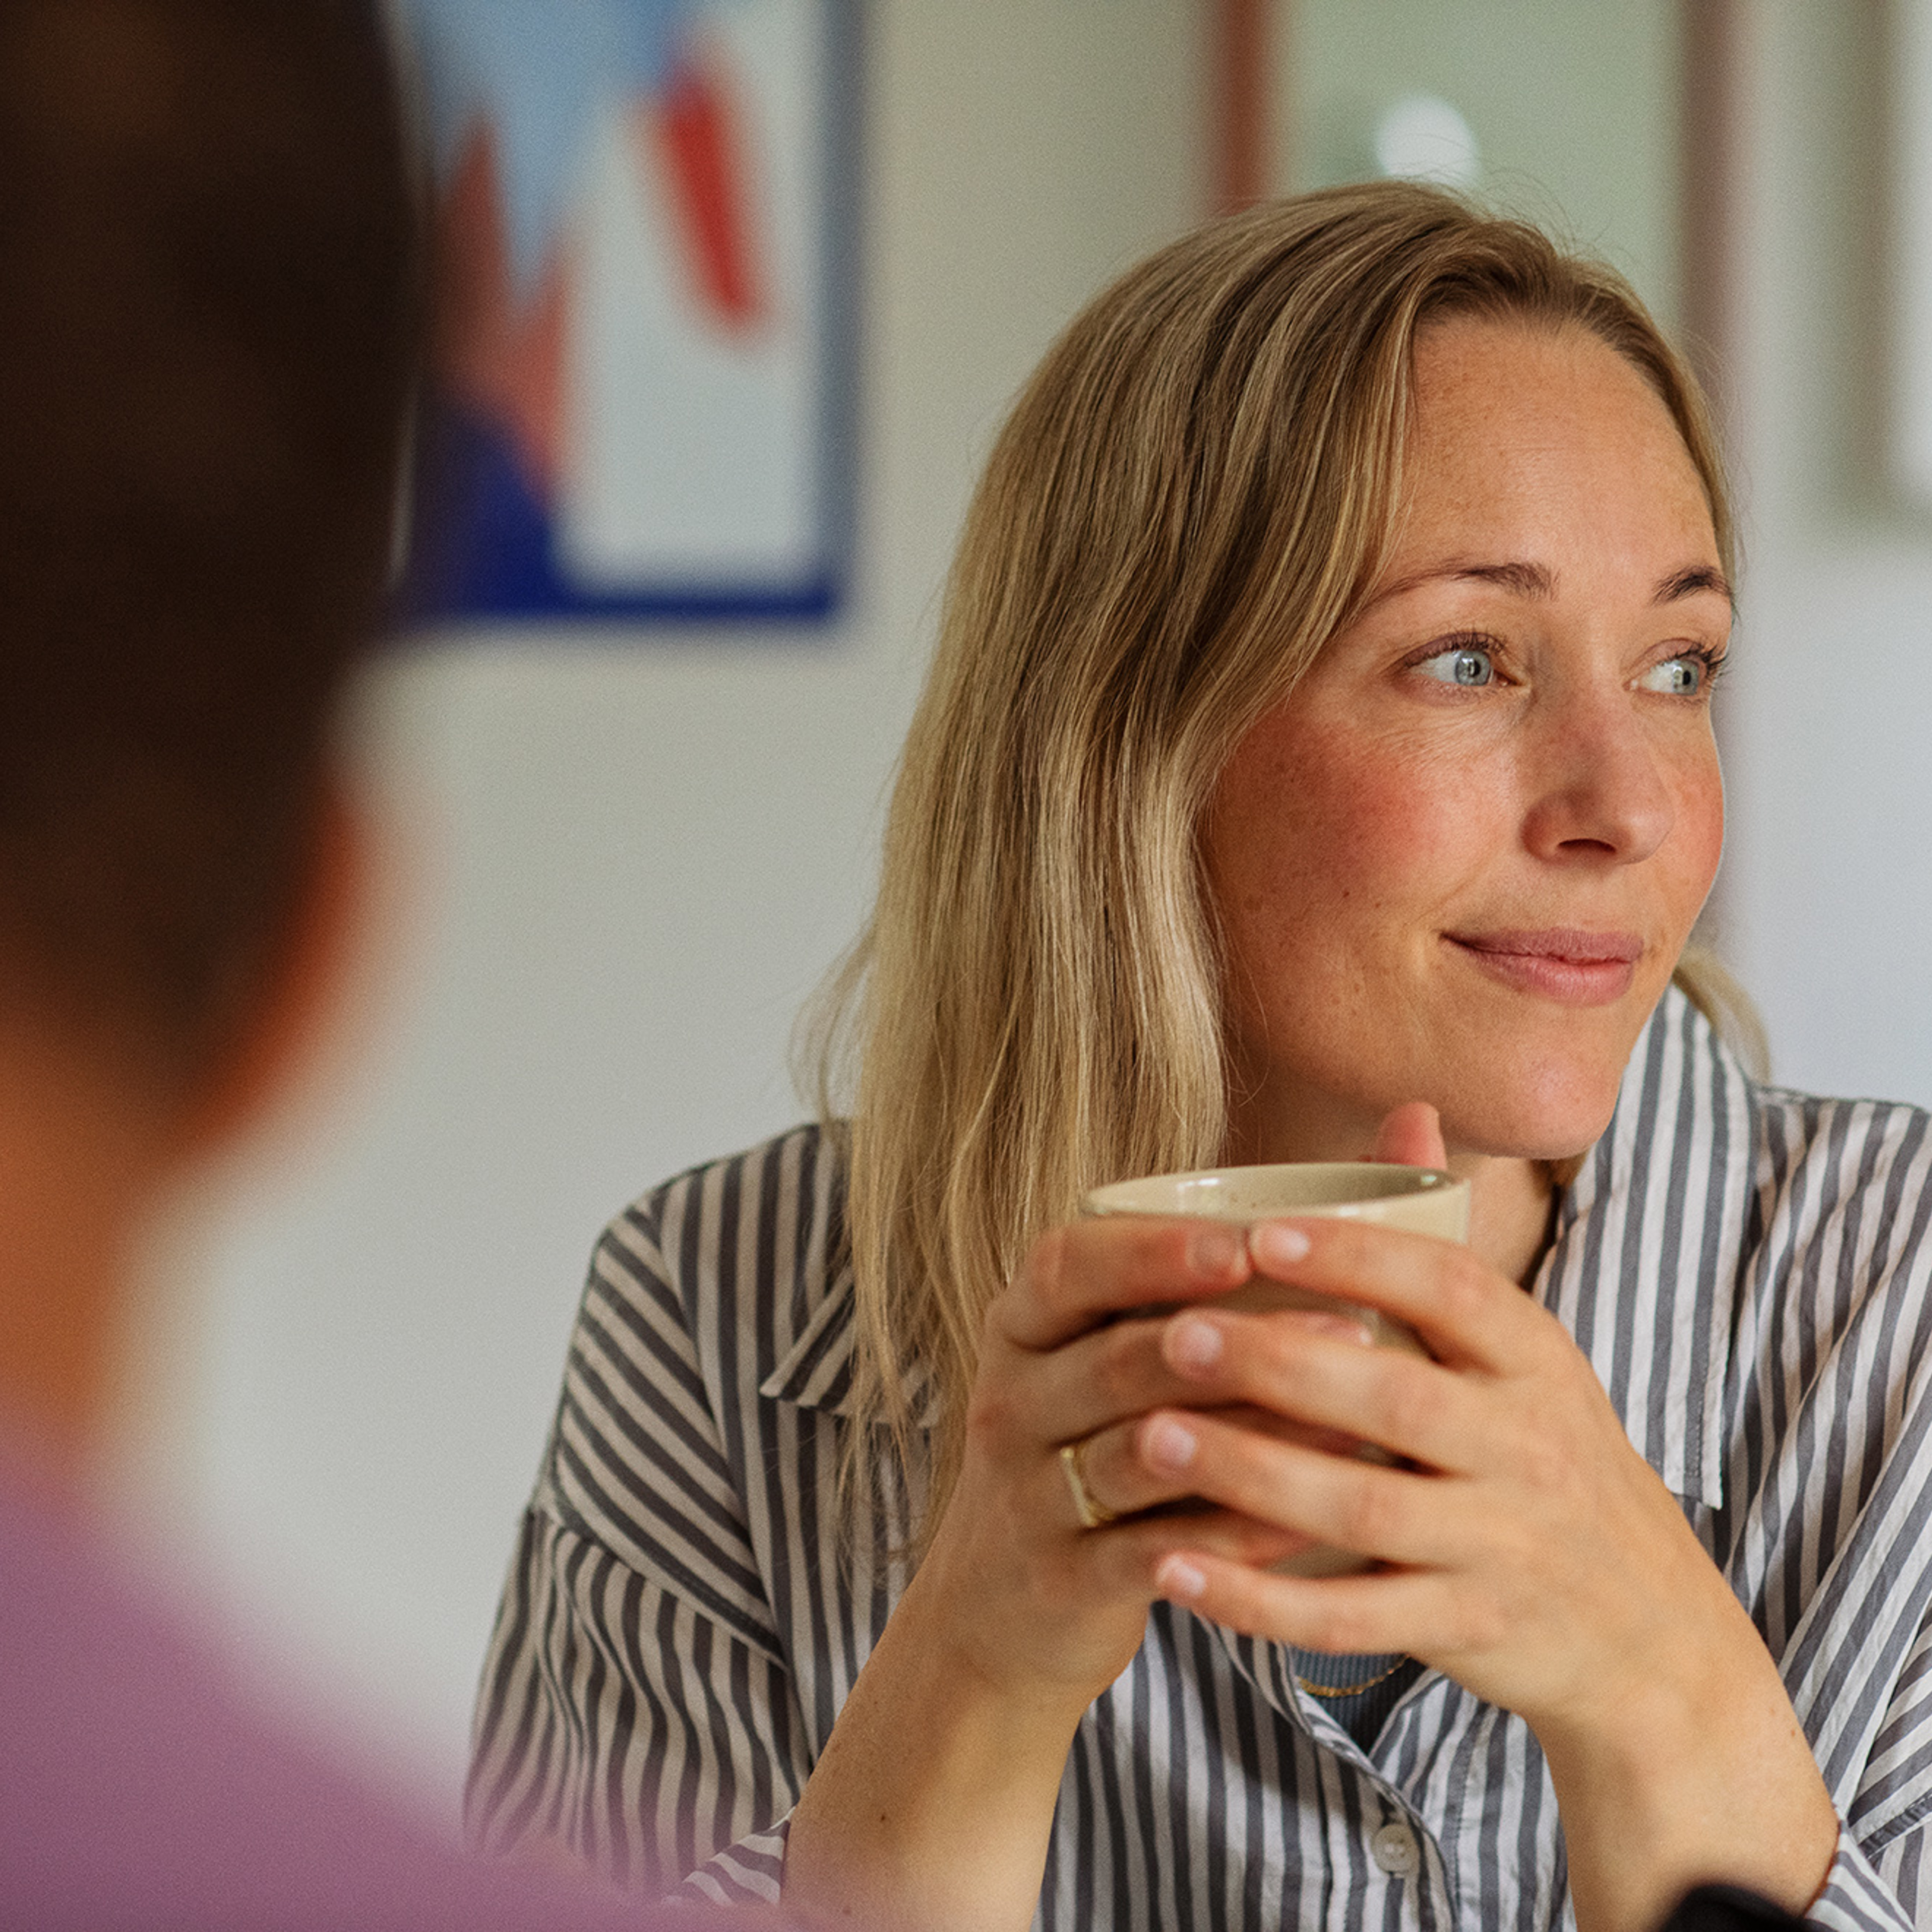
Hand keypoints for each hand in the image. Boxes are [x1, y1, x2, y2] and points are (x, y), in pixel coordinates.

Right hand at [910, 1211, 1351, 1705]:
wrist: (996, 1608)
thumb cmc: (1094, 1441)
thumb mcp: (1108, 1351)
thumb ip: (1208, 1269)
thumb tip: (1395, 1129)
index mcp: (1022, 1325)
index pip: (1068, 1265)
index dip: (1153, 1252)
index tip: (1247, 1243)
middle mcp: (1012, 1400)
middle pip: (1116, 1359)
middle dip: (1235, 1342)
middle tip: (1351, 1327)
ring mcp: (1027, 1492)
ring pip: (1141, 1455)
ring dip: (1251, 1436)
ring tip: (1354, 1423)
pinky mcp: (1059, 1578)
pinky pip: (1151, 1552)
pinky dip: (1232, 1537)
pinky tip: (1311, 1527)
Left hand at [1080, 1109, 1834, 1930]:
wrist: (1653, 1636)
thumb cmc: (1552, 1463)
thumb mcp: (1525, 1358)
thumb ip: (1448, 1246)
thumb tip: (1408, 1110)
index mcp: (1535, 1362)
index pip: (1453, 1290)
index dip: (1358, 1258)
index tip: (1258, 1234)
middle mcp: (1526, 1449)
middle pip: (1395, 1401)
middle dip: (1277, 1365)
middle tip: (1170, 1334)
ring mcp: (1500, 1547)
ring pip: (1362, 1511)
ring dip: (1248, 1475)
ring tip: (1149, 1437)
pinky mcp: (1467, 1633)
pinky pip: (1350, 1619)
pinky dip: (1257, 1601)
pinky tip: (1171, 1571)